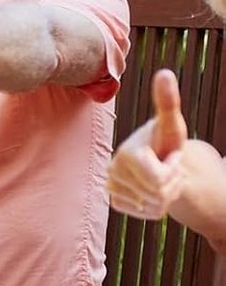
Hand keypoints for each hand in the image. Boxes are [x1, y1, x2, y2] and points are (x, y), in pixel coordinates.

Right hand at [107, 69, 189, 219]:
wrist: (156, 159)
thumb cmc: (166, 140)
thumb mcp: (171, 124)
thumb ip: (168, 101)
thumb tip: (164, 72)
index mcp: (125, 154)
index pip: (158, 180)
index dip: (173, 171)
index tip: (170, 156)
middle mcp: (112, 171)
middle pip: (158, 194)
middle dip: (172, 184)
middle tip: (168, 168)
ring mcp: (111, 188)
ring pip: (154, 206)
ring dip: (166, 195)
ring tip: (161, 178)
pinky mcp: (115, 201)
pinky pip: (145, 213)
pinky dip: (156, 206)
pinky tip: (152, 190)